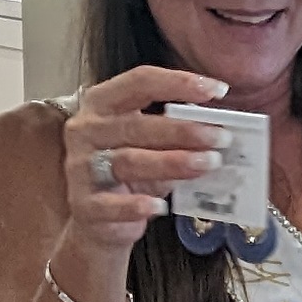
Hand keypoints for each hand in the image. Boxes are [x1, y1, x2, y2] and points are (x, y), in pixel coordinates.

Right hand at [54, 65, 236, 256]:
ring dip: (172, 163)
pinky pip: (111, 204)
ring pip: (128, 161)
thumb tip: (221, 129)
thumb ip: (176, 133)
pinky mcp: (82, 204)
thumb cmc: (130, 173)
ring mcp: (80, 166)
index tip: (218, 91)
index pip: (140, 81)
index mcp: (102, 102)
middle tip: (222, 138)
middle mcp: (87, 129)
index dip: (179, 83)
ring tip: (207, 165)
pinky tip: (161, 207)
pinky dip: (137, 205)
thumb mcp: (152, 145)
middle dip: (184, 130)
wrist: (99, 219)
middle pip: (137, 124)